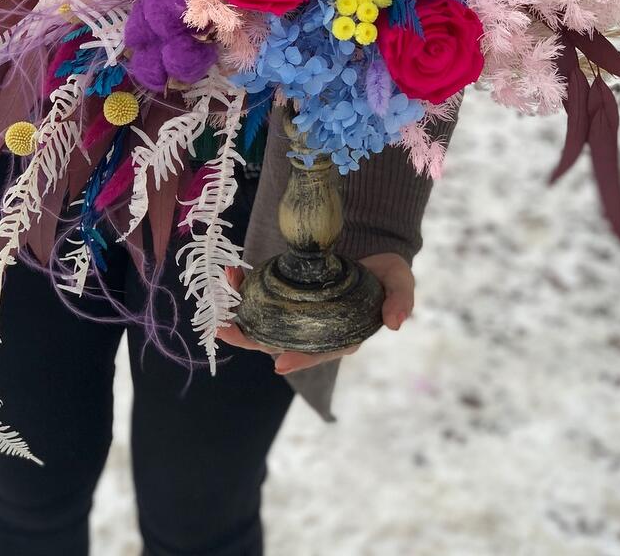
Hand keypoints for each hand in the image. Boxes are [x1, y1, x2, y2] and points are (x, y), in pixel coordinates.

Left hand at [217, 252, 414, 375]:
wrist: (377, 257)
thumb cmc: (389, 277)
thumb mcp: (401, 284)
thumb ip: (400, 301)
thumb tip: (395, 323)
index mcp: (343, 335)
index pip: (320, 352)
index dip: (301, 359)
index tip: (280, 362)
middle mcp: (317, 331)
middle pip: (281, 341)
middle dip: (250, 338)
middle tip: (224, 330)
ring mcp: (301, 315)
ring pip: (266, 323)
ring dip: (240, 316)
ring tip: (218, 307)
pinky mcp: (290, 295)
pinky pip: (264, 298)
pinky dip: (246, 289)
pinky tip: (233, 276)